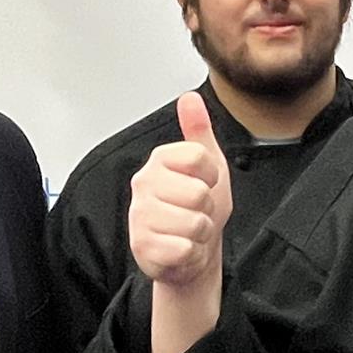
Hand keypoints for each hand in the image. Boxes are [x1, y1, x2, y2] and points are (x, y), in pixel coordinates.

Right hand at [129, 91, 232, 287]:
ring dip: (201, 234)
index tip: (205, 183)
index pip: (200, 158)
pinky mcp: (142, 246)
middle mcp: (143, 184)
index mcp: (159, 160)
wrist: (190, 252)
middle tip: (195, 211)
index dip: (212, 176)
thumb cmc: (198, 209)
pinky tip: (181, 249)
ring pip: (194, 223)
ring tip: (188, 231)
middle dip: (207, 209)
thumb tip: (190, 98)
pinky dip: (191, 254)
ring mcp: (140, 215)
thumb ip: (199, 131)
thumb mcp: (208, 165)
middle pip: (199, 193)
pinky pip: (184, 249)